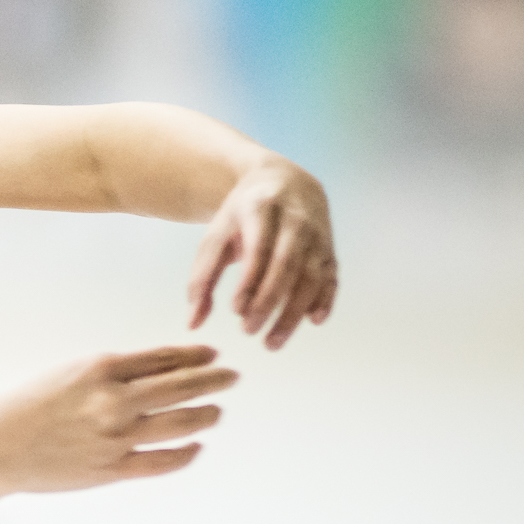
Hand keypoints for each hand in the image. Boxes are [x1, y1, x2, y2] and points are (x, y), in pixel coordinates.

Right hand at [0, 345, 237, 496]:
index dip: (193, 357)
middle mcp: (113, 400)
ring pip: (180, 423)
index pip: (162, 359)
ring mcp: (116, 436)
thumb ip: (109, 375)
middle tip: (231, 377)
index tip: (211, 355)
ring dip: (206, 414)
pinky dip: (185, 453)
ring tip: (217, 411)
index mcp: (100, 369)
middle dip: (212, 380)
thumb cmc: (25, 408)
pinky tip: (196, 446)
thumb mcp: (67, 375)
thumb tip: (155, 376)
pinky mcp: (112, 468)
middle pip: (181, 387)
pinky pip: (162, 461)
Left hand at [186, 162, 336, 348]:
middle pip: (287, 264)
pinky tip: (313, 321)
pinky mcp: (330, 246)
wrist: (282, 180)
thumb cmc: (241, 217)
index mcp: (261, 209)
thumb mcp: (215, 236)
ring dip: (293, 312)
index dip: (250, 280)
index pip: (259, 248)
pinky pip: (332, 275)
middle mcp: (295, 219)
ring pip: (312, 275)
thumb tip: (191, 325)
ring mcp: (317, 232)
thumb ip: (201, 279)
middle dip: (268, 301)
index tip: (235, 310)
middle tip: (248, 331)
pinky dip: (326, 299)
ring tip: (272, 343)